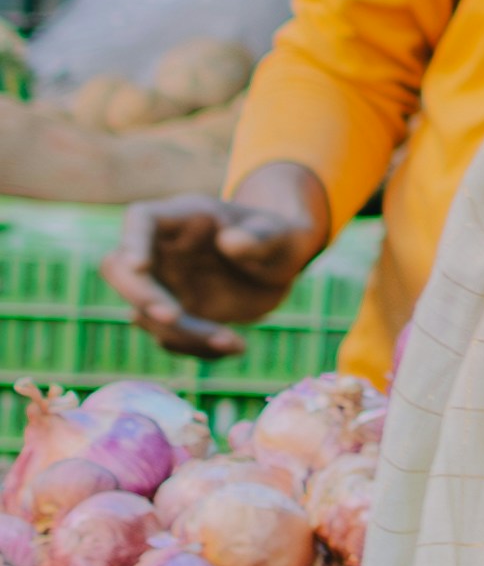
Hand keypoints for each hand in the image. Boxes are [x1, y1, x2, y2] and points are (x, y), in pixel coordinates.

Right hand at [105, 182, 322, 364]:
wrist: (281, 266)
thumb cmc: (279, 238)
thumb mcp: (280, 234)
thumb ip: (261, 236)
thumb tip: (230, 242)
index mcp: (183, 218)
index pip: (140, 219)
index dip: (131, 240)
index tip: (138, 265)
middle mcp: (162, 251)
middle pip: (119, 269)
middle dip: (140, 295)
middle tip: (175, 317)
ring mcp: (163, 284)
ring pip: (143, 312)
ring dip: (180, 333)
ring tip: (232, 342)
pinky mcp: (174, 313)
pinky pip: (168, 336)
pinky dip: (195, 348)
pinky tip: (234, 347)